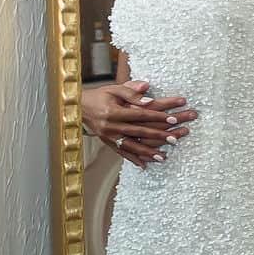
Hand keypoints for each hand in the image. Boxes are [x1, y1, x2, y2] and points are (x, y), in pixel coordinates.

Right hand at [80, 79, 195, 168]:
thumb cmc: (100, 96)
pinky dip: (133, 159)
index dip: (158, 116)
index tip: (174, 118)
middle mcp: (110, 126)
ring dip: (148, 152)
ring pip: (131, 146)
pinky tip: (145, 165)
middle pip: (139, 132)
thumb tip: (148, 92)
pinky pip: (122, 153)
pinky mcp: (106, 143)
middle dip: (158, 136)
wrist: (79, 108)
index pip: (140, 115)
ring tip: (163, 157)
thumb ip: (132, 91)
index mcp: (113, 111)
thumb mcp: (115, 89)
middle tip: (174, 139)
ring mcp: (108, 137)